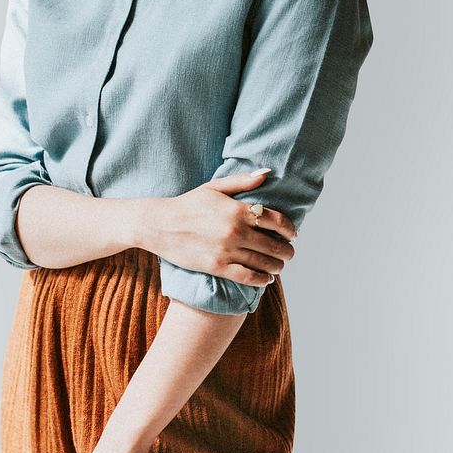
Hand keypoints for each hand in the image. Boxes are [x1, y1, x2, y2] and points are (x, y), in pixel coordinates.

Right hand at [141, 169, 296, 287]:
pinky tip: (266, 279)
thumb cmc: (188, 204)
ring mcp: (227, 250)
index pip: (276, 220)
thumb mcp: (214, 187)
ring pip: (264, 263)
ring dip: (277, 267)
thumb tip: (267, 173)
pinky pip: (247, 277)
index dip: (289, 229)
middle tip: (289, 253)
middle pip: (274, 245)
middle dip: (287, 251)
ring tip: (279, 266)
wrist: (159, 224)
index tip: (293, 235)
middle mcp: (235, 230)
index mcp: (237, 209)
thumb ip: (242, 181)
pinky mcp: (217, 266)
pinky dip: (261, 280)